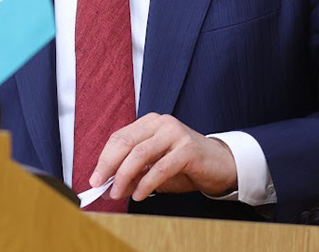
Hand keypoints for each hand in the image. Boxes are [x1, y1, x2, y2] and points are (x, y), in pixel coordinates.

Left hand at [90, 113, 237, 201]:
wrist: (223, 166)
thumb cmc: (186, 166)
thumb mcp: (154, 169)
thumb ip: (133, 174)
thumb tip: (108, 188)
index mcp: (149, 123)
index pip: (119, 138)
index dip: (104, 158)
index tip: (94, 178)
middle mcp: (160, 123)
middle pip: (124, 142)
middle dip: (108, 166)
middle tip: (98, 184)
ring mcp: (175, 134)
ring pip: (140, 154)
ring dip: (124, 177)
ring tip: (117, 193)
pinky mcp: (188, 149)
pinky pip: (160, 168)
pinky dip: (146, 184)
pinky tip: (139, 195)